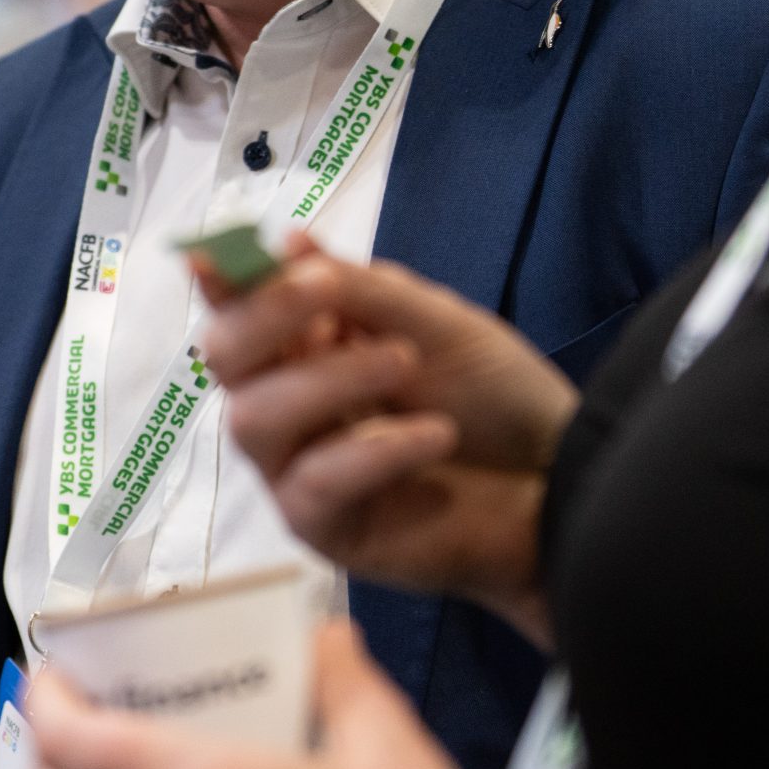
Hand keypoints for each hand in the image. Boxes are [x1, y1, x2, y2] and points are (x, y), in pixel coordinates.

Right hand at [192, 238, 575, 630]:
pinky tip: (434, 433)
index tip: (210, 253)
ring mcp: (300, 470)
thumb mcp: (436, 325)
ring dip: (328, 379)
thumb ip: (362, 289)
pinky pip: (313, 483)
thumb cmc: (498, 401)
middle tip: (326, 289)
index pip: (243, 309)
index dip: (222, 280)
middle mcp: (291, 405)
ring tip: (407, 362)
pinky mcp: (325, 529)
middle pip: (224, 360)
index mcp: (310, 347)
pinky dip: (372, 449)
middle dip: (264, 315)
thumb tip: (289, 240)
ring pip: (255, 420)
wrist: (558, 484)